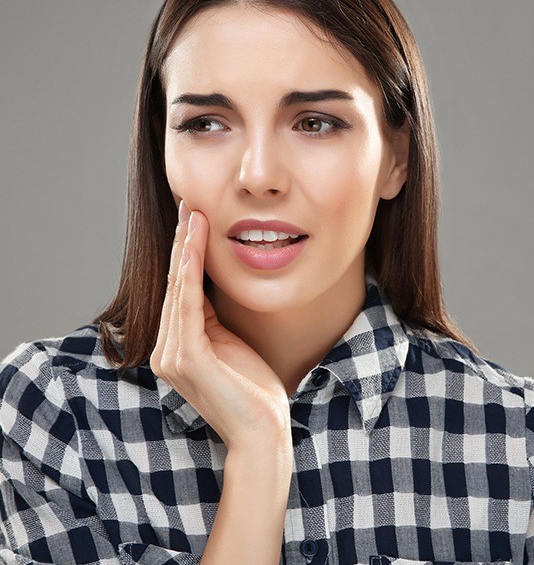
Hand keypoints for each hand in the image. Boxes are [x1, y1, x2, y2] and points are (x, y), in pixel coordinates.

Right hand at [150, 201, 290, 452]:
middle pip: (175, 284)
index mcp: (176, 346)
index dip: (187, 251)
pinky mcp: (189, 361)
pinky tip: (193, 250)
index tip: (194, 217)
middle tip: (189, 204)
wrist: (264, 432)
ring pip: (179, 290)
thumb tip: (211, 281)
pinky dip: (189, 277)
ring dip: (187, 249)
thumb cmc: (253, 389)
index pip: (180, 290)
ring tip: (194, 215)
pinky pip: (188, 309)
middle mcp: (166, 351)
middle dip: (184, 242)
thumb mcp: (230, 342)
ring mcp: (173, 357)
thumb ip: (213, 317)